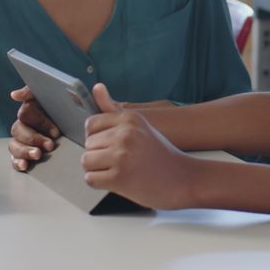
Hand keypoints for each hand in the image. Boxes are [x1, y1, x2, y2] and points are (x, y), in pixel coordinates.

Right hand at [9, 86, 60, 171]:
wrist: (76, 123)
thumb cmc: (67, 108)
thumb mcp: (60, 95)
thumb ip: (38, 90)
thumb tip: (14, 95)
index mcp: (31, 107)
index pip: (26, 112)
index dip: (41, 122)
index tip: (56, 132)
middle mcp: (23, 123)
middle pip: (18, 129)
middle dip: (34, 138)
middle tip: (50, 145)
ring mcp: (22, 139)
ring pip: (14, 144)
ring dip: (25, 150)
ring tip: (38, 155)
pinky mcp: (23, 152)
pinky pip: (14, 158)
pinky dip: (18, 162)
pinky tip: (25, 165)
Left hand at [82, 84, 196, 209]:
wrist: (183, 178)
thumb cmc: (160, 155)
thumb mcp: (140, 127)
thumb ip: (114, 110)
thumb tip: (97, 87)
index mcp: (129, 119)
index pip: (91, 124)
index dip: (98, 138)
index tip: (110, 144)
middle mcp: (125, 134)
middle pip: (88, 144)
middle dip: (99, 155)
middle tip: (121, 161)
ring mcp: (122, 155)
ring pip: (86, 161)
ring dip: (98, 169)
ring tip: (119, 170)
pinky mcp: (119, 177)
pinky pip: (90, 179)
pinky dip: (100, 183)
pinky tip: (118, 181)